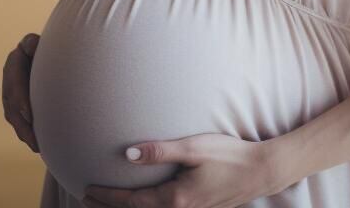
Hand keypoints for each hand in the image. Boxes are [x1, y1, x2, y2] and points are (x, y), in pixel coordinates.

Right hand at [0, 33, 40, 152]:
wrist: (48, 51)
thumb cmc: (49, 45)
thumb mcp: (40, 42)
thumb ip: (33, 44)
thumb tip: (31, 47)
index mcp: (15, 60)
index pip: (15, 82)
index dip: (20, 100)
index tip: (30, 115)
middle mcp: (9, 76)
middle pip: (12, 104)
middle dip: (21, 122)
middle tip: (34, 138)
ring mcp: (10, 90)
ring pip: (13, 115)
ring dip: (24, 132)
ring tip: (37, 146)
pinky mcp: (15, 102)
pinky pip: (18, 120)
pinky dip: (26, 132)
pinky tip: (38, 145)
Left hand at [81, 132, 299, 207]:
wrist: (263, 170)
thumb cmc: (231, 156)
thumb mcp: (194, 148)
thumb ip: (160, 151)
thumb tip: (128, 154)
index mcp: (174, 198)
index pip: (130, 201)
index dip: (106, 196)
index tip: (87, 189)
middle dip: (109, 207)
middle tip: (86, 199)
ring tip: (108, 203)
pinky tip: (145, 201)